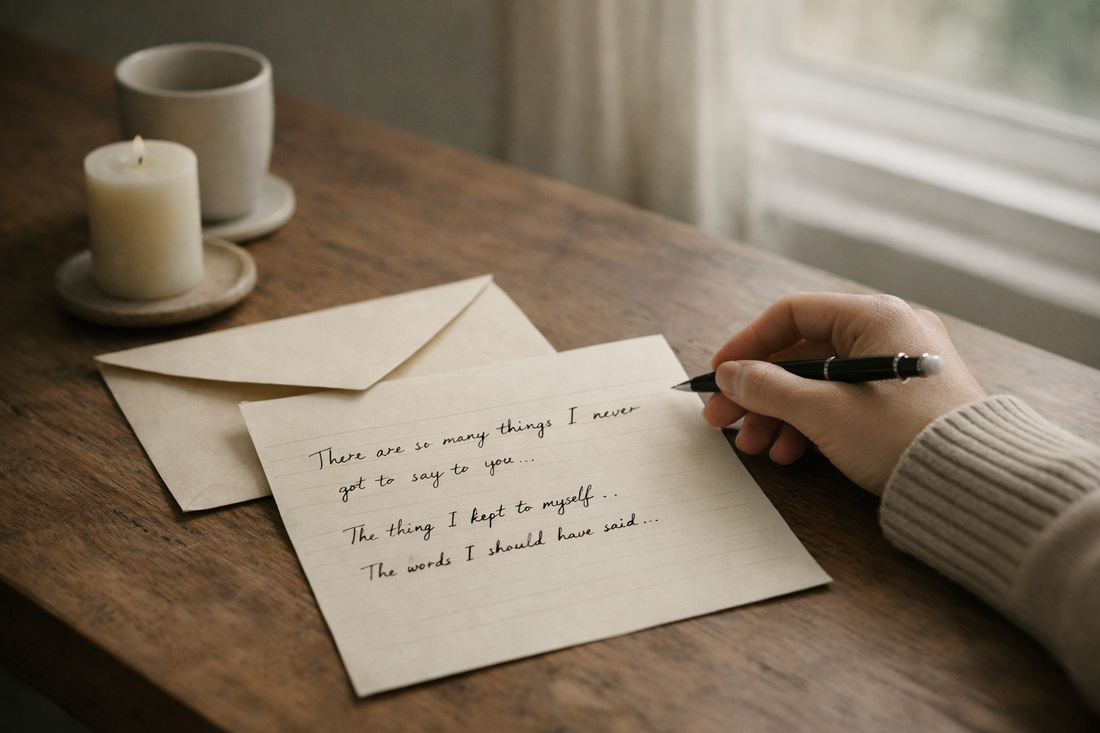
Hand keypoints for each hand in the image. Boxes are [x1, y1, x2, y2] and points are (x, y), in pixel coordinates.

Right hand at [701, 292, 985, 493]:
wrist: (973, 485)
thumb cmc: (902, 436)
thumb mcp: (823, 410)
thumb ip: (769, 388)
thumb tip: (730, 374)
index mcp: (875, 316)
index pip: (792, 314)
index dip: (748, 344)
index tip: (718, 374)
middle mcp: (888, 333)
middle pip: (801, 353)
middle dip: (758, 391)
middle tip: (723, 420)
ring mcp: (897, 367)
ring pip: (819, 382)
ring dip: (779, 413)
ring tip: (757, 447)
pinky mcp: (902, 400)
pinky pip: (843, 401)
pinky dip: (811, 424)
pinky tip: (791, 453)